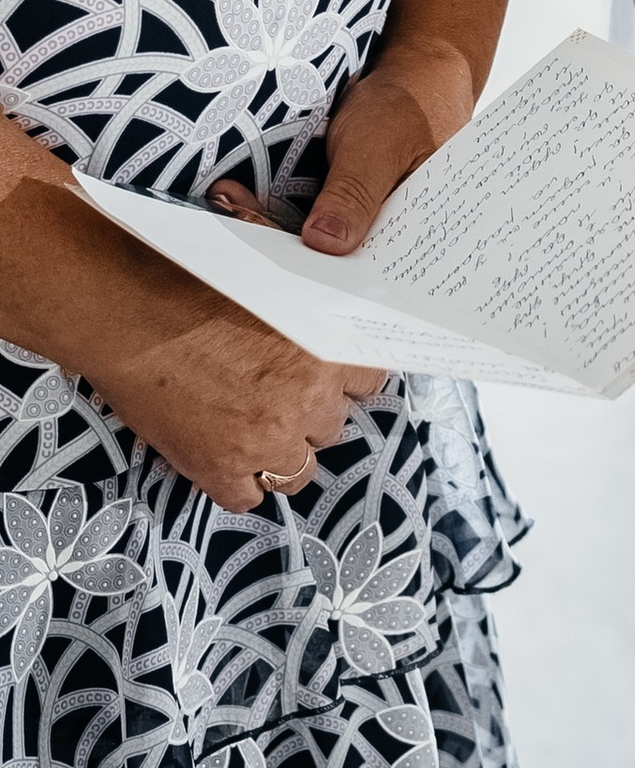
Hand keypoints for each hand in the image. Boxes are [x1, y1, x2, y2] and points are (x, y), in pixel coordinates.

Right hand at [0, 140, 382, 510]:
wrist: (130, 310)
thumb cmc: (197, 277)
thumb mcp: (274, 271)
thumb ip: (312, 287)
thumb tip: (335, 269)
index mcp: (328, 351)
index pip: (370, 380)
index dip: (346, 378)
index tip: (331, 375)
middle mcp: (305, 401)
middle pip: (332, 426)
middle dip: (311, 413)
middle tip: (282, 397)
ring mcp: (263, 441)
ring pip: (297, 471)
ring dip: (282, 453)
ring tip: (255, 430)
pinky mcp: (218, 470)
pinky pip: (246, 498)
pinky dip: (239, 482)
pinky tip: (226, 460)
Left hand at [209, 29, 476, 260]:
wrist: (408, 74)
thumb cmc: (407, 108)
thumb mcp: (379, 147)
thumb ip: (355, 195)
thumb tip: (326, 244)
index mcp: (402, 236)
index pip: (357, 268)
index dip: (314, 270)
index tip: (271, 262)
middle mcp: (372, 235)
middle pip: (321, 256)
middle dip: (274, 240)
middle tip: (233, 211)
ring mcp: (345, 217)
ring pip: (299, 236)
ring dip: (260, 219)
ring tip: (225, 197)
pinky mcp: (324, 200)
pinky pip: (288, 211)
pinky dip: (260, 201)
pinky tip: (232, 191)